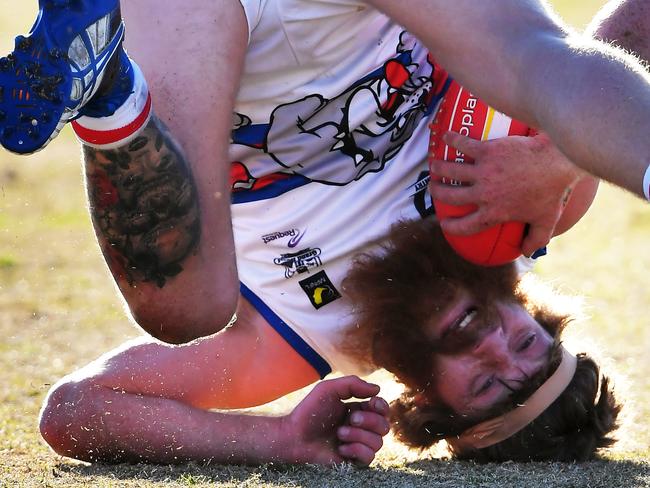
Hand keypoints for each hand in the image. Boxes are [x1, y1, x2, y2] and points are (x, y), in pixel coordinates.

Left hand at [282, 376, 389, 465]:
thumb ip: (353, 384)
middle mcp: (360, 428)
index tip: (372, 403)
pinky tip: (341, 448)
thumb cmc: (309, 411)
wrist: (294, 436)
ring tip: (339, 433)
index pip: (382, 409)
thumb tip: (378, 389)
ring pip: (378, 442)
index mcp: (357, 410)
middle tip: (350, 419)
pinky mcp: (352, 461)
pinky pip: (369, 457)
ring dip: (359, 435)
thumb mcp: (329, 389)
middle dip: (369, 420)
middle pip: (384, 425)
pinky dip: (357, 450)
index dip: (382, 406)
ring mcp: (357, 445)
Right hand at [428, 132, 583, 255]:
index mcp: (494, 213)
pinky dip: (452, 140)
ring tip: (434, 166)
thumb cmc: (552, 191)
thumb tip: (526, 253)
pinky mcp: (487, 151)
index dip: (451, 227)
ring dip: (439, 168)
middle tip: (434, 188)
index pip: (465, 226)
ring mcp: (483, 171)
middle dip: (438, 194)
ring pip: (451, 170)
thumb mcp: (546, 222)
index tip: (444, 223)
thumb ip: (535, 240)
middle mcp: (483, 194)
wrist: (557, 161)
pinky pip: (463, 145)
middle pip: (451, 196)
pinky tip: (446, 136)